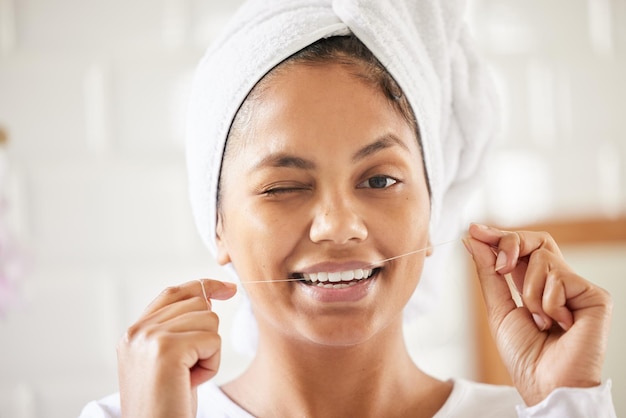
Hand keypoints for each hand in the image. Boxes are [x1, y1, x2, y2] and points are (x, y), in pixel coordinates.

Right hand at [117, 279, 236, 417]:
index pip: (173, 293)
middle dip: (206, 336)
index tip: (228, 290)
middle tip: (188, 370)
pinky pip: (213, 339)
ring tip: (187, 377)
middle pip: (198, 303)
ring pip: (209, 319)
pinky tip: (191, 382)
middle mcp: (137, 331)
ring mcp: (149, 337)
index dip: (204, 287)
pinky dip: (211, 364)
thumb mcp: (169, 362)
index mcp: (134, 333)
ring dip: (209, 352)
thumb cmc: (167, 406)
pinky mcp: (166, 349)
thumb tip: (208, 298)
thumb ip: (179, 329)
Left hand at [464, 224, 611, 404]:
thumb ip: (488, 273)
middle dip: (511, 244)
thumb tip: (474, 240)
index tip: (475, 229)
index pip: (522, 248)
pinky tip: (559, 325)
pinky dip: (548, 304)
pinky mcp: (595, 296)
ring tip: (539, 321)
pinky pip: (559, 278)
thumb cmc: (525, 355)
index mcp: (536, 285)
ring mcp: (578, 288)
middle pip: (537, 240)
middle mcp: (559, 282)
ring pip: (543, 258)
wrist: (546, 384)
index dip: (499, 236)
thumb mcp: (498, 308)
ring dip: (529, 292)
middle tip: (500, 267)